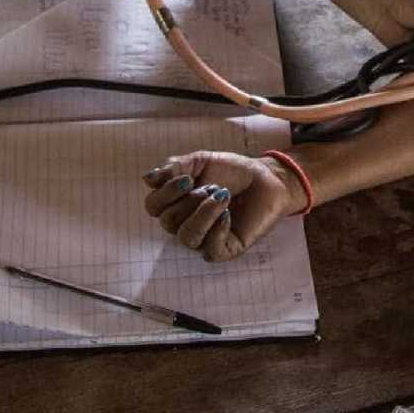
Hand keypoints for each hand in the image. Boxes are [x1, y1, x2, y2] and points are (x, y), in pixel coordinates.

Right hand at [143, 151, 298, 262]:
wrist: (265, 178)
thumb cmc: (231, 171)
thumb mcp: (199, 162)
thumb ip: (174, 167)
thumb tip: (148, 179)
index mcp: (175, 203)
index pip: (153, 206)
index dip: (165, 193)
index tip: (188, 178)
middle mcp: (185, 223)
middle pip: (168, 221)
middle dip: (190, 199)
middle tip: (214, 185)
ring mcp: (204, 238)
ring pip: (187, 237)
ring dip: (204, 213)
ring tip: (223, 195)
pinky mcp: (225, 249)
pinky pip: (210, 251)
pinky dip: (217, 229)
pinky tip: (228, 212)